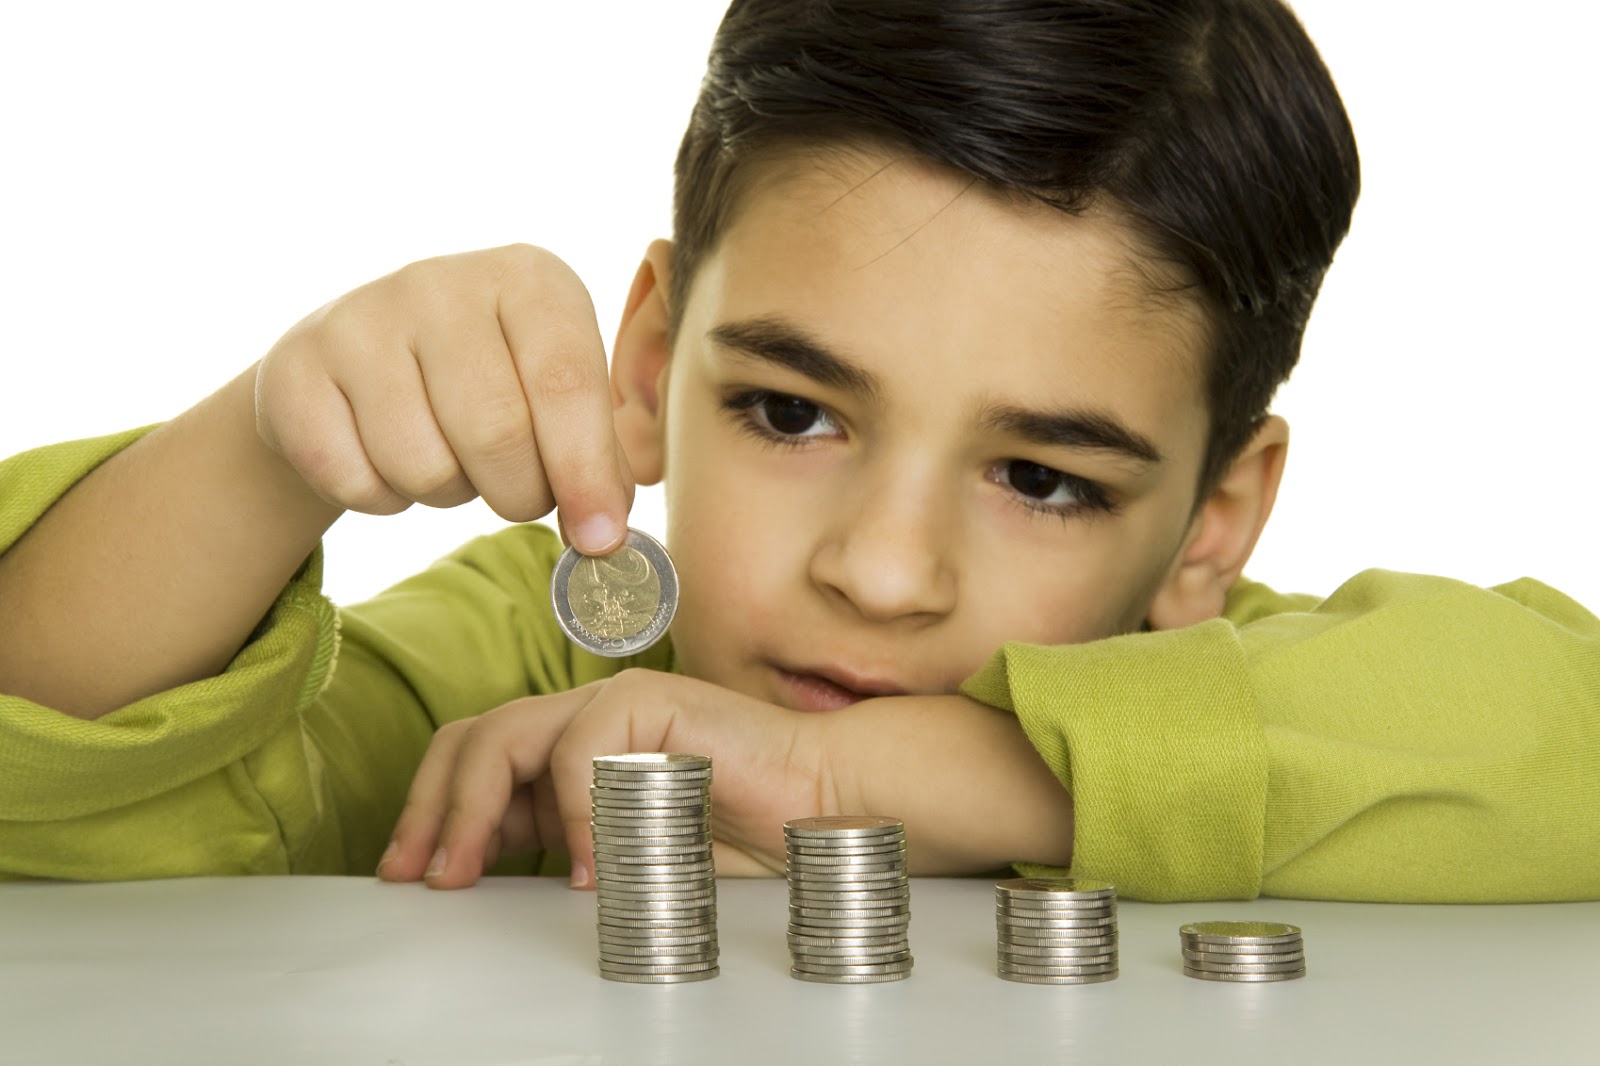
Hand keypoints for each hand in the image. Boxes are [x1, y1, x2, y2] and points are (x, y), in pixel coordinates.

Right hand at [255, 244, 631, 551]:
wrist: (357, 362)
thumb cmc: (489, 384)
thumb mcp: (557, 400)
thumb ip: (596, 462)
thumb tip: (603, 535)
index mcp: (529, 278)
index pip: (567, 382)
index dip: (585, 472)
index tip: (599, 538)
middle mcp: (441, 282)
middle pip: (496, 432)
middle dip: (518, 492)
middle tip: (517, 492)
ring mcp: (360, 318)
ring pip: (423, 466)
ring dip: (447, 493)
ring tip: (446, 455)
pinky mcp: (295, 368)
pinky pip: (354, 481)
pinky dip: (382, 498)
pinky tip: (384, 456)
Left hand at [377, 670, 831, 886]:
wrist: (822, 808)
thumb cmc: (739, 836)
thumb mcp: (625, 857)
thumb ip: (563, 850)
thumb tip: (477, 874)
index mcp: (570, 757)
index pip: (472, 762)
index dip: (430, 814)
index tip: (408, 875)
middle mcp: (582, 722)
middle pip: (470, 741)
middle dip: (432, 810)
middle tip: (424, 876)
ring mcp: (614, 704)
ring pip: (505, 737)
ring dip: (476, 811)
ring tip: (470, 872)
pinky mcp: (651, 699)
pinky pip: (579, 748)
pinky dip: (570, 811)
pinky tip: (587, 867)